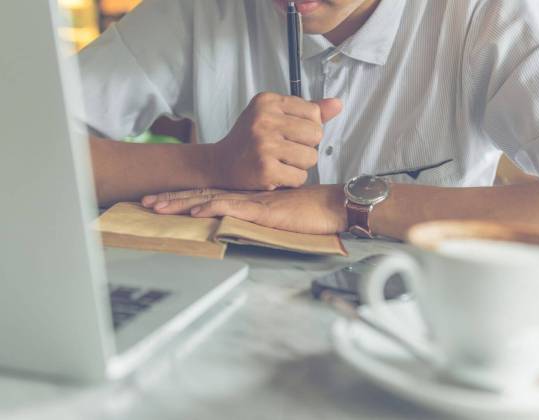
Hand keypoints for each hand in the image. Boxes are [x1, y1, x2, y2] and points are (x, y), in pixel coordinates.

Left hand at [142, 185, 347, 234]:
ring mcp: (253, 202)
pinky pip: (234, 208)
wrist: (331, 205)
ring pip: (209, 199)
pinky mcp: (264, 211)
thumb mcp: (278, 212)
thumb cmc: (308, 211)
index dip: (184, 197)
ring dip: (180, 204)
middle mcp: (244, 196)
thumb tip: (244, 218)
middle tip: (144, 202)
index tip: (161, 200)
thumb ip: (261, 213)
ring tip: (154, 207)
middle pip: (201, 195)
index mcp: (246, 197)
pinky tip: (194, 212)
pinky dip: (212, 209)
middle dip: (171, 199)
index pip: (209, 194)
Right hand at [210, 92, 341, 190]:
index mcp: (268, 101)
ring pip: (311, 158)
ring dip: (300, 166)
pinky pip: (300, 177)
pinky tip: (276, 174)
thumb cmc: (250, 138)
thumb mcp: (273, 116)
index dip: (308, 128)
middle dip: (306, 147)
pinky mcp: (265, 169)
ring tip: (281, 162)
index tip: (289, 134)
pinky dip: (291, 180)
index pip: (313, 113)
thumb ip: (306, 110)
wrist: (219, 163)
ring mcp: (264, 145)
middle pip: (316, 135)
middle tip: (286, 151)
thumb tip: (338, 104)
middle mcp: (265, 120)